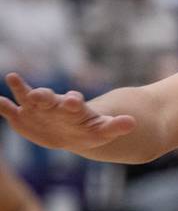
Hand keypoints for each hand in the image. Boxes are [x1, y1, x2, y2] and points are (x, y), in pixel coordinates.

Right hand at [0, 73, 134, 152]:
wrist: (73, 133)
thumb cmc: (89, 130)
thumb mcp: (103, 130)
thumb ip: (115, 126)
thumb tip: (132, 122)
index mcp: (73, 108)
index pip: (73, 103)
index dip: (73, 101)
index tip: (73, 101)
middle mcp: (54, 105)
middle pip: (49, 97)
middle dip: (43, 95)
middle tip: (38, 94)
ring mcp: (37, 109)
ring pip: (28, 97)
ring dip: (21, 89)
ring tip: (13, 77)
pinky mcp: (23, 116)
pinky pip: (11, 111)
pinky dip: (4, 106)